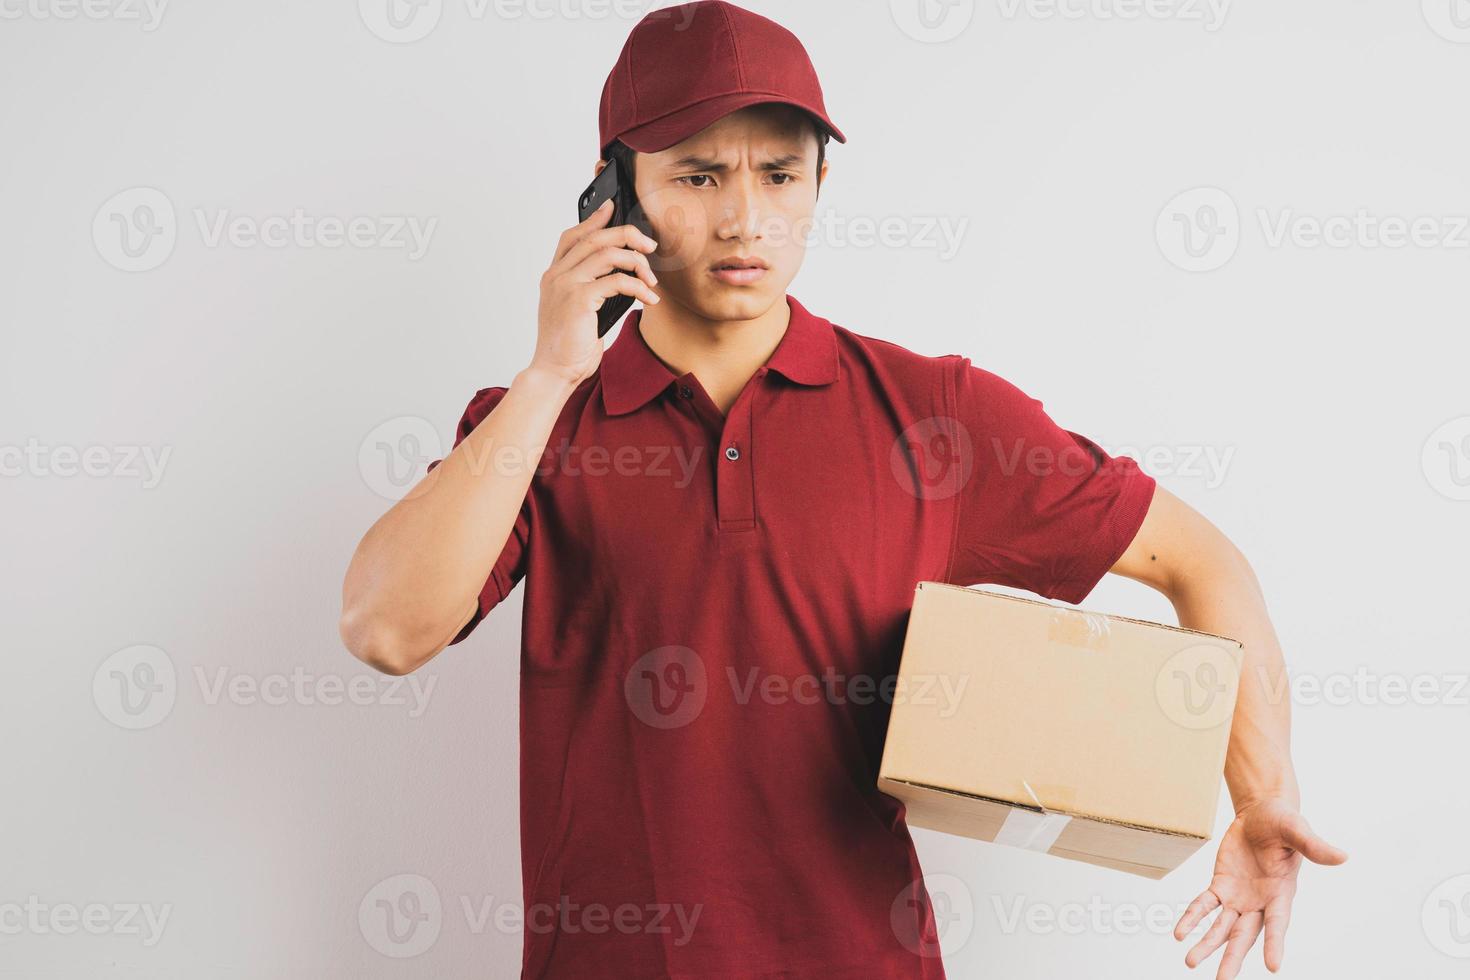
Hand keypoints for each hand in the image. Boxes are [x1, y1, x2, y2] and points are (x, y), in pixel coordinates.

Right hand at [532, 198, 660, 387]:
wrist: (554, 372)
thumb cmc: (568, 346)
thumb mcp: (579, 311)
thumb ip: (591, 288)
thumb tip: (622, 273)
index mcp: (554, 276)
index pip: (572, 236)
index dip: (593, 219)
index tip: (612, 207)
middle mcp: (557, 276)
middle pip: (595, 237)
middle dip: (627, 235)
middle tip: (649, 246)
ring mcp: (566, 285)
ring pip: (607, 253)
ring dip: (637, 262)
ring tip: (651, 280)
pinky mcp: (579, 299)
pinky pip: (617, 280)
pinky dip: (638, 286)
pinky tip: (649, 298)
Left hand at [1174, 797, 1347, 977]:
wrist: (1261, 813)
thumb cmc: (1283, 822)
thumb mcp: (1297, 830)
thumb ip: (1314, 846)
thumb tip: (1343, 856)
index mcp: (1282, 893)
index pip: (1278, 923)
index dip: (1275, 943)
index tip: (1272, 966)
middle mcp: (1261, 902)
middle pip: (1245, 935)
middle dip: (1232, 958)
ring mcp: (1239, 897)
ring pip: (1221, 927)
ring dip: (1207, 944)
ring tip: (1190, 962)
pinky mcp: (1221, 886)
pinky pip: (1204, 905)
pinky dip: (1192, 918)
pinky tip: (1180, 932)